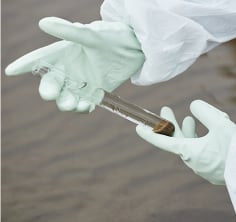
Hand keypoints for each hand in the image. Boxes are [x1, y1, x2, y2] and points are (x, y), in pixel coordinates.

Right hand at [5, 17, 143, 111]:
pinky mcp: (96, 91)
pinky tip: (85, 107)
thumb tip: (43, 23)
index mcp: (64, 53)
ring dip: (66, 102)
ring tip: (74, 104)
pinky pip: (84, 103)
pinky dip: (83, 107)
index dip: (25, 64)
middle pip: (51, 84)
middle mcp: (70, 68)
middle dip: (48, 90)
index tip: (11, 71)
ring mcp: (83, 81)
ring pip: (66, 97)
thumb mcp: (91, 35)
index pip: (40, 59)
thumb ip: (69, 32)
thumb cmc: (112, 37)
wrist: (136, 49)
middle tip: (52, 95)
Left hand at [136, 100, 235, 184]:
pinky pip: (202, 152)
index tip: (138, 128)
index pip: (163, 142)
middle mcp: (194, 162)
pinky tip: (208, 133)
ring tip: (189, 119)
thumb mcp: (220, 122)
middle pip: (177, 140)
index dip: (150, 133)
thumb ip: (204, 110)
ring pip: (191, 146)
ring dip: (188, 131)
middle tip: (165, 109)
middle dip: (172, 123)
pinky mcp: (214, 170)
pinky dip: (200, 140)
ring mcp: (204, 168)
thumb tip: (193, 106)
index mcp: (190, 152)